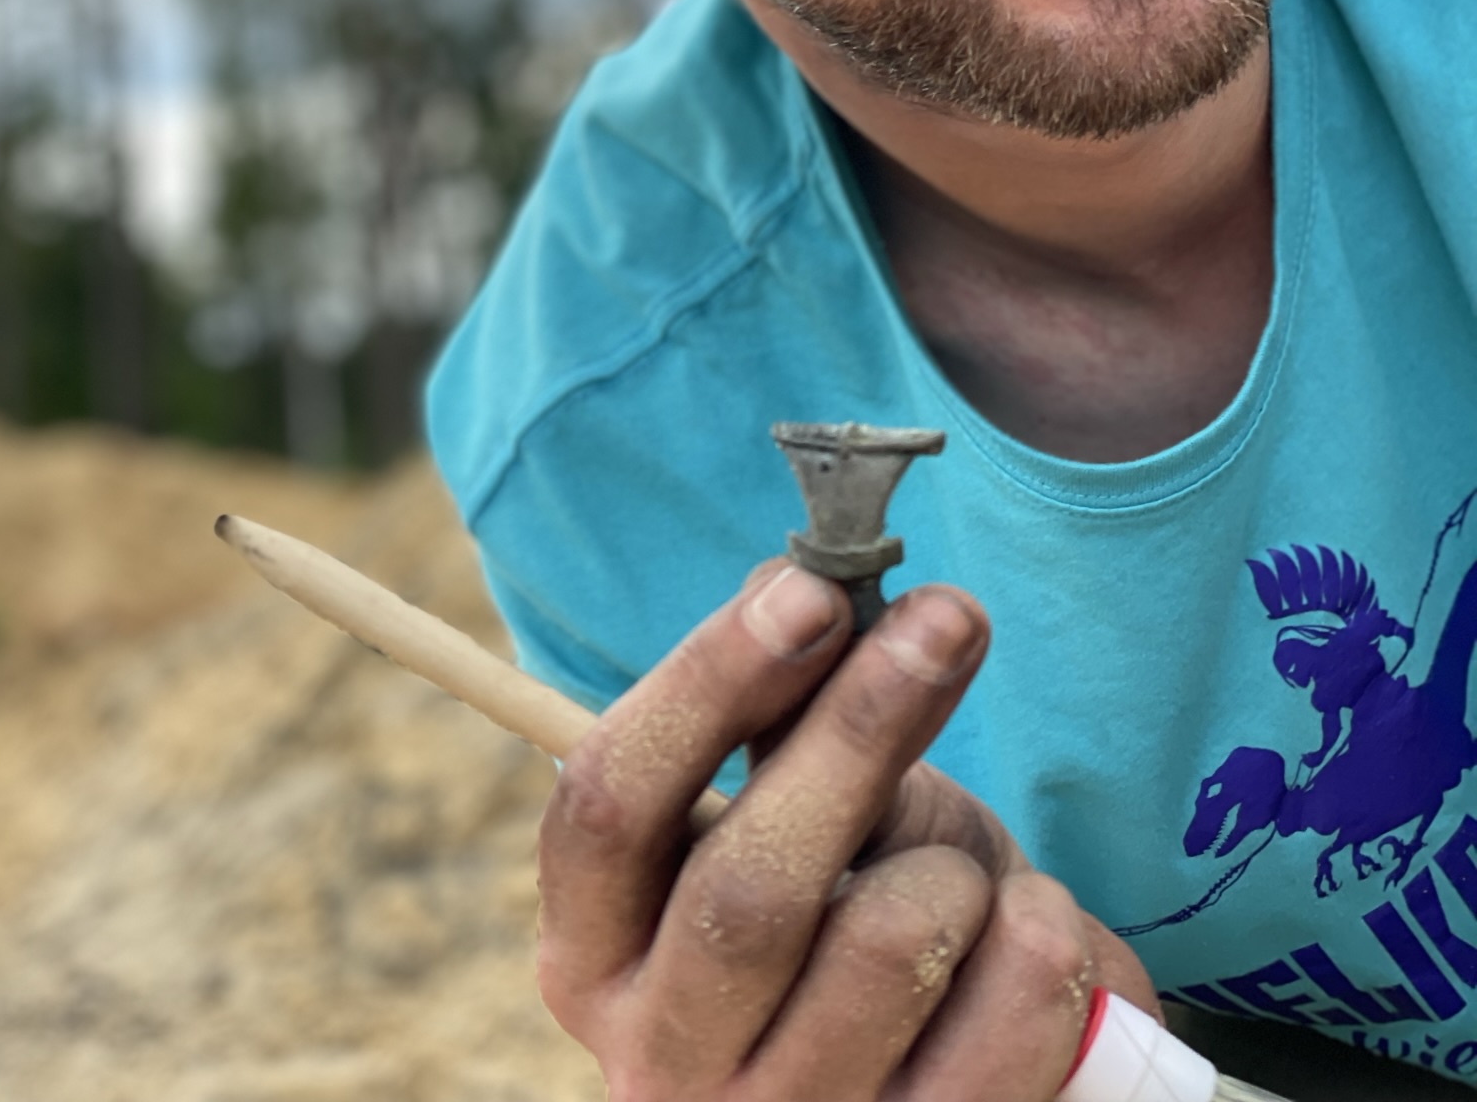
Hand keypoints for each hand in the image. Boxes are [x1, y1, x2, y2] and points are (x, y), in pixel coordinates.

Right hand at [535, 561, 1157, 1100]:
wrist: (935, 1076)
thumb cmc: (847, 908)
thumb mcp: (793, 813)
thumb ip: (779, 715)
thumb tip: (807, 585)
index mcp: (595, 952)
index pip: (607, 803)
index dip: (708, 681)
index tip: (813, 593)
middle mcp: (661, 1063)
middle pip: (749, 886)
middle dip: (862, 726)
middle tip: (948, 618)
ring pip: (889, 943)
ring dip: (958, 859)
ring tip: (964, 869)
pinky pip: (1012, 1010)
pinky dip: (1043, 933)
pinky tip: (1024, 933)